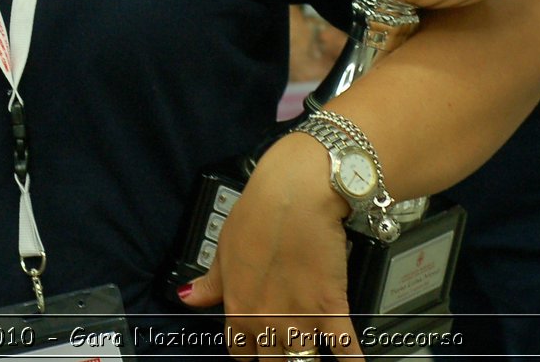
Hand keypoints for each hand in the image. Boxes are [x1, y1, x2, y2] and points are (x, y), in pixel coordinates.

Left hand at [180, 132, 361, 358]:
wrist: (294, 195)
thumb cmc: (257, 215)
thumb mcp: (224, 248)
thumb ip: (210, 283)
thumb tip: (187, 298)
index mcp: (238, 309)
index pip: (241, 352)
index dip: (250, 350)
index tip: (258, 345)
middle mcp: (266, 322)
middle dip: (278, 355)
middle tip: (286, 342)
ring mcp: (300, 320)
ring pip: (303, 361)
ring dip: (307, 358)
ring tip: (311, 352)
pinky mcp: (332, 310)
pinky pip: (345, 349)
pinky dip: (351, 361)